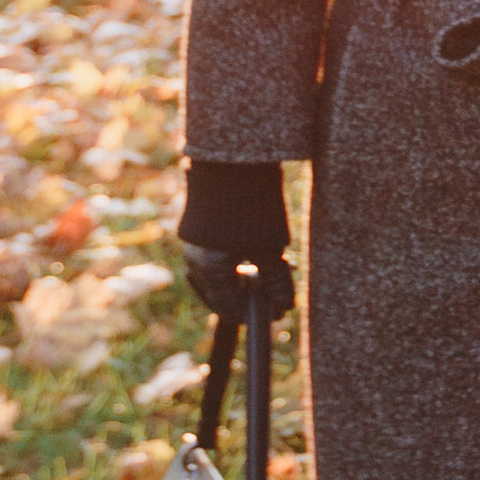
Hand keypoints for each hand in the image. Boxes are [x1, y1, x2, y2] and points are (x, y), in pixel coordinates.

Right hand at [177, 160, 294, 322]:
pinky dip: (234, 267)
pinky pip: (214, 262)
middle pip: (221, 296)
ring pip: (218, 279)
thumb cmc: (252, 207)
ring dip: (243, 282)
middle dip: (249, 299)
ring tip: (270, 275)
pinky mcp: (198, 232)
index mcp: (210, 271)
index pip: (230, 309)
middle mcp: (195, 262)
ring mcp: (194, 246)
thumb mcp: (270, 248)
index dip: (255, 316)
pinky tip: (254, 259)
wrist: (231, 163)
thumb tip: (284, 307)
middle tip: (276, 296)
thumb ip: (276, 281)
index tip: (276, 315)